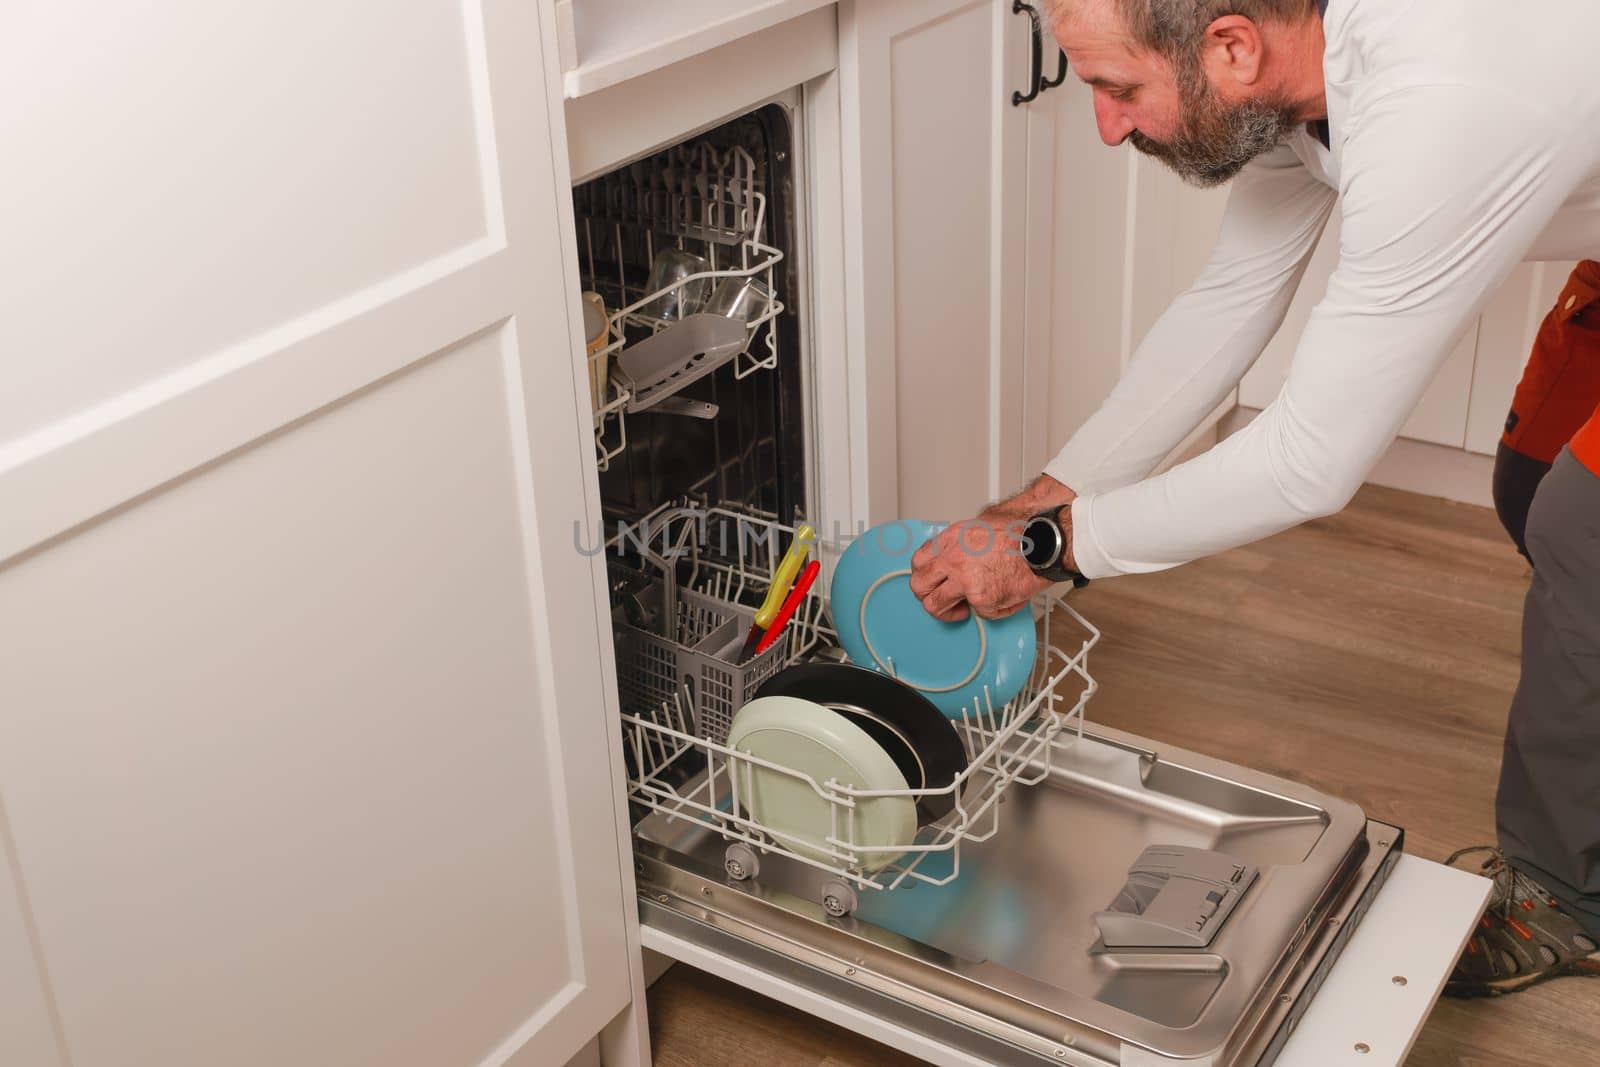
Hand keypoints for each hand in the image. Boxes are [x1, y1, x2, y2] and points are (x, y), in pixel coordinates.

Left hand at [908, 476, 1075, 622]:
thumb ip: (962, 542)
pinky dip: (991, 609)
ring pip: (936, 607)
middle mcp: (953, 560)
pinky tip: (1002, 596)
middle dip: (927, 596)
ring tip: (964, 608)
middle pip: (918, 587)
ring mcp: (966, 583)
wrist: (1045, 540)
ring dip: (949, 612)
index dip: (923, 575)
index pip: (918, 562)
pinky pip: (978, 613)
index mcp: (951, 540)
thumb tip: (955, 554)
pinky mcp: (983, 601)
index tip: (931, 581)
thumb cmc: (1022, 530)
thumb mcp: (980, 523)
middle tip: (941, 599)